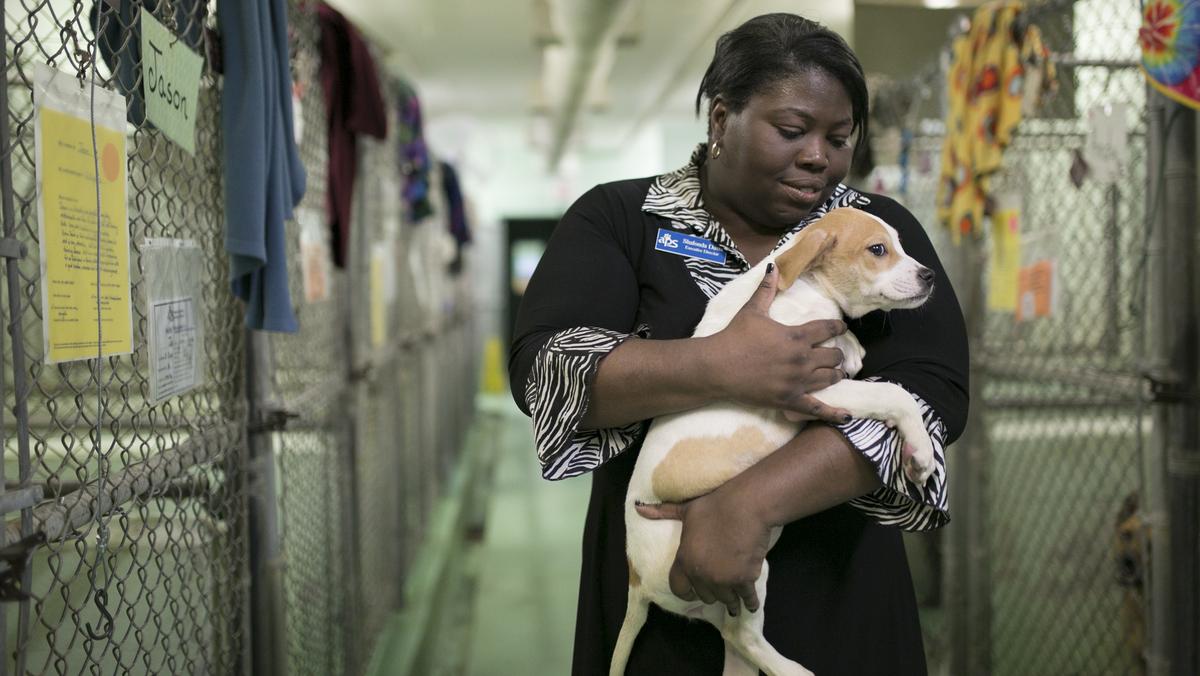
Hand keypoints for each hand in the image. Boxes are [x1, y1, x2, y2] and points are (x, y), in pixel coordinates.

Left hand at [635, 487, 771, 616]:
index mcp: (684, 560)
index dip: (687, 593)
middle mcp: (701, 574)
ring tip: (736, 600)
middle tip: (720, 588)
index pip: (678, 588)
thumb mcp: (685, 509)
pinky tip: (750, 604)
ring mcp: (723, 579)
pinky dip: (750, 602)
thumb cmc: (715, 504)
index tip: (694, 595)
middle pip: (705, 596)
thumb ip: (663, 513)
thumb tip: (637, 508)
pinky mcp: (744, 579)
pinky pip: (747, 598)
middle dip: (713, 592)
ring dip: (731, 600)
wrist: (746, 506)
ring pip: (726, 600)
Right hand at [703, 264, 850, 423]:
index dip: (838, 327)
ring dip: (836, 374)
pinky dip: (834, 413)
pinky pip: (818, 409)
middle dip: (836, 353)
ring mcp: (798, 382)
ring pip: (830, 378)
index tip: (841, 327)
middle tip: (835, 353)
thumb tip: (773, 267)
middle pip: (833, 356)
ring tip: (837, 373)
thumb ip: (766, 290)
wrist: (718, 367)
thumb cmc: (734, 337)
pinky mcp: (790, 400)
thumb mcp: (752, 310)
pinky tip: (847, 415)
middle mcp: (803, 359)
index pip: (828, 329)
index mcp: (797, 336)